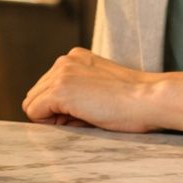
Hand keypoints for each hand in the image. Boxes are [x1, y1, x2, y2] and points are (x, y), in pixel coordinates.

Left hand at [22, 48, 160, 133]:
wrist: (150, 99)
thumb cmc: (134, 102)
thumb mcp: (100, 88)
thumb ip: (77, 92)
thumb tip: (52, 115)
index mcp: (75, 58)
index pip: (48, 87)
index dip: (62, 108)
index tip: (86, 113)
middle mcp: (64, 61)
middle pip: (36, 95)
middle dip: (54, 112)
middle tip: (85, 118)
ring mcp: (60, 74)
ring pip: (32, 104)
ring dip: (52, 118)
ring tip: (85, 117)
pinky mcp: (59, 90)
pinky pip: (34, 112)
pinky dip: (50, 124)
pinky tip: (78, 120)